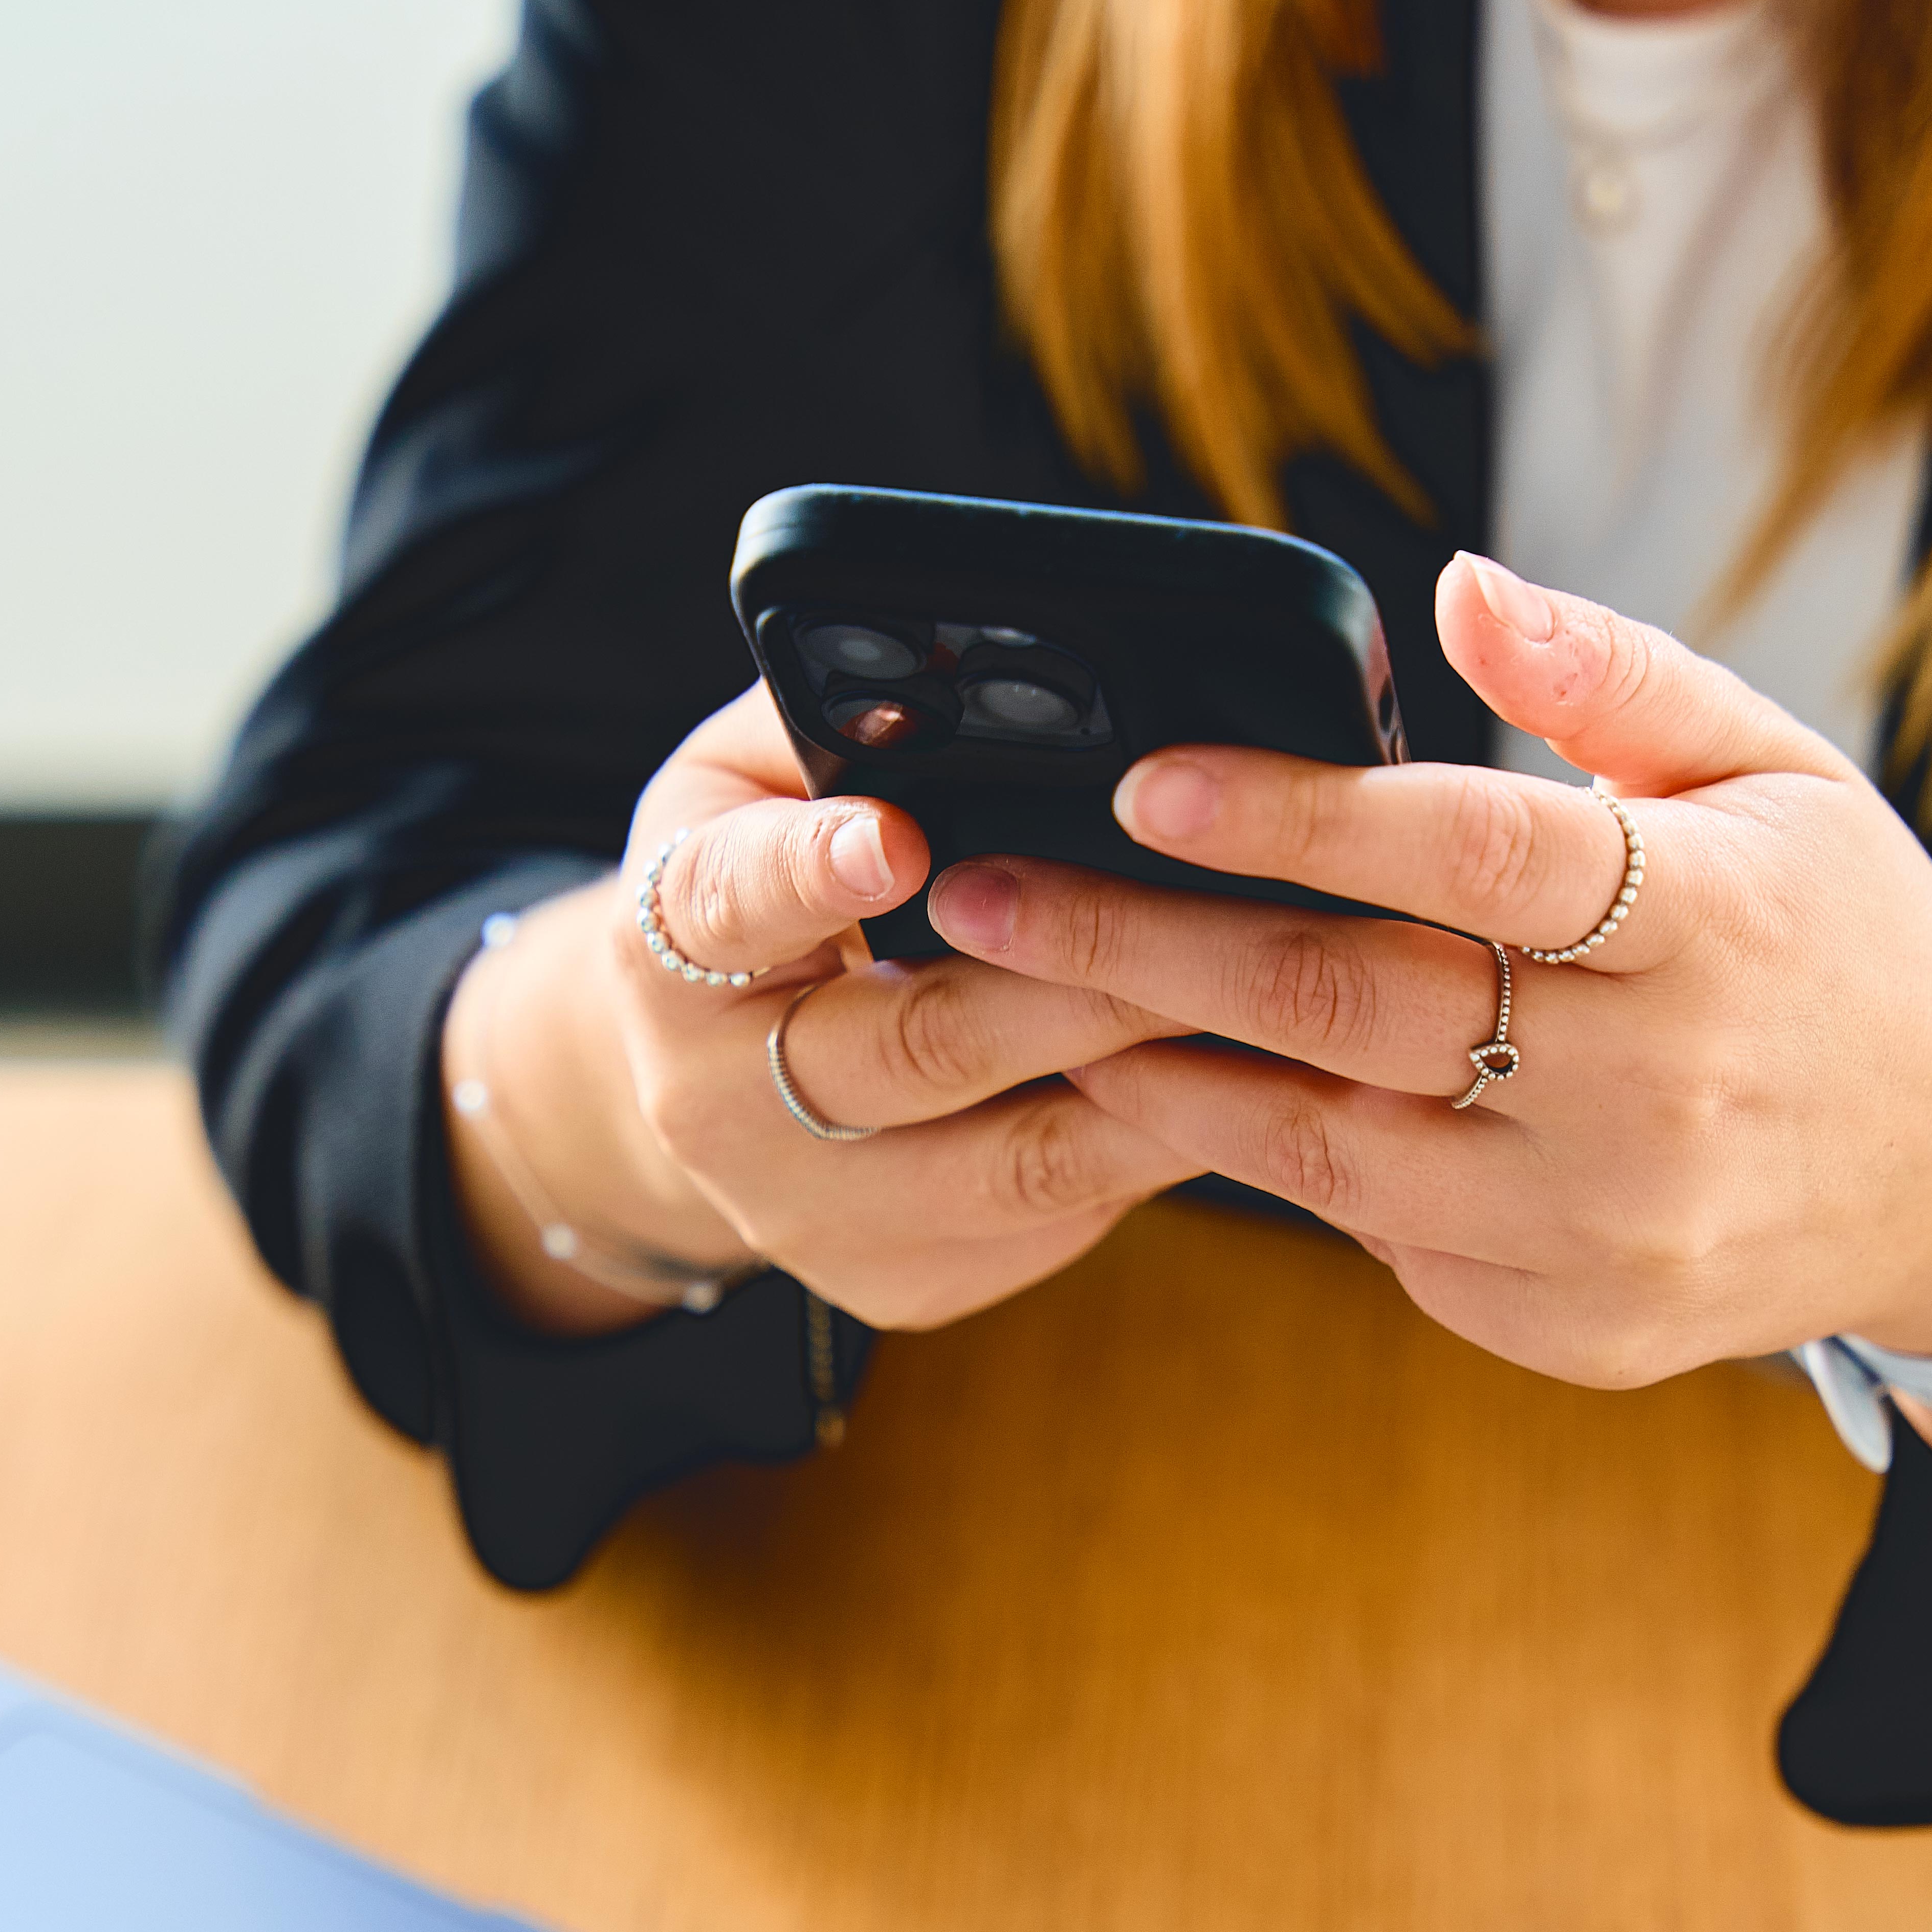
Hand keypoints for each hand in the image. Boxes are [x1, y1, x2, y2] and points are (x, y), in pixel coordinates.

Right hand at [442, 682, 1194, 1336]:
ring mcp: (811, 1214)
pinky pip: (1053, 1221)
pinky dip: (1155, 1154)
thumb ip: (845, 716)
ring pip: (1015, 1162)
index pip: (733, 902)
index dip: (813, 872)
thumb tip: (970, 650)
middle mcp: (719, 1100)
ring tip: (1261, 1014)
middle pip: (919, 1044)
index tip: (893, 835)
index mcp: (670, 945)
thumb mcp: (756, 777)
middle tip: (1204, 921)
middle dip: (1076, 982)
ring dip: (1155, 1088)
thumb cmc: (763, 885)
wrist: (709, 1084)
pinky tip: (1235, 1096)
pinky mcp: (902, 1282)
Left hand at [924, 553, 1931, 1392]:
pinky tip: (1172, 1097)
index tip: (1144, 777)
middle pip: (1356, 1007)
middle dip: (1145, 945)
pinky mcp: (1573, 1325)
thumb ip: (1611, 679)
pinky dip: (1273, 1164)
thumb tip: (1454, 590)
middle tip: (985, 892)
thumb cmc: (1843, 940)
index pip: (1472, 858)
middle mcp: (1655, 1090)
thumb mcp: (1778, 772)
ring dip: (1160, 1072)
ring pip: (1330, 1148)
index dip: (1296, 818)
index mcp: (1710, 924)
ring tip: (1028, 1000)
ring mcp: (1608, 1228)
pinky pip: (1383, 1238)